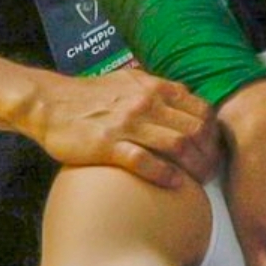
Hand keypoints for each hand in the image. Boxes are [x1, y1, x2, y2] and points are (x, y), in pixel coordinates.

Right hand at [24, 66, 219, 187]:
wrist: (49, 104)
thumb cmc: (89, 95)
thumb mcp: (128, 81)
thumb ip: (156, 88)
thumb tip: (184, 94)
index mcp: (153, 87)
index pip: (200, 109)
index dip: (213, 132)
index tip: (215, 150)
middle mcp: (145, 103)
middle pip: (194, 129)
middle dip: (209, 153)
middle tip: (212, 171)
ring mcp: (127, 124)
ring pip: (176, 144)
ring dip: (194, 166)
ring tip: (200, 182)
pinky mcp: (108, 145)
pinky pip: (144, 161)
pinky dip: (165, 173)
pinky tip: (176, 184)